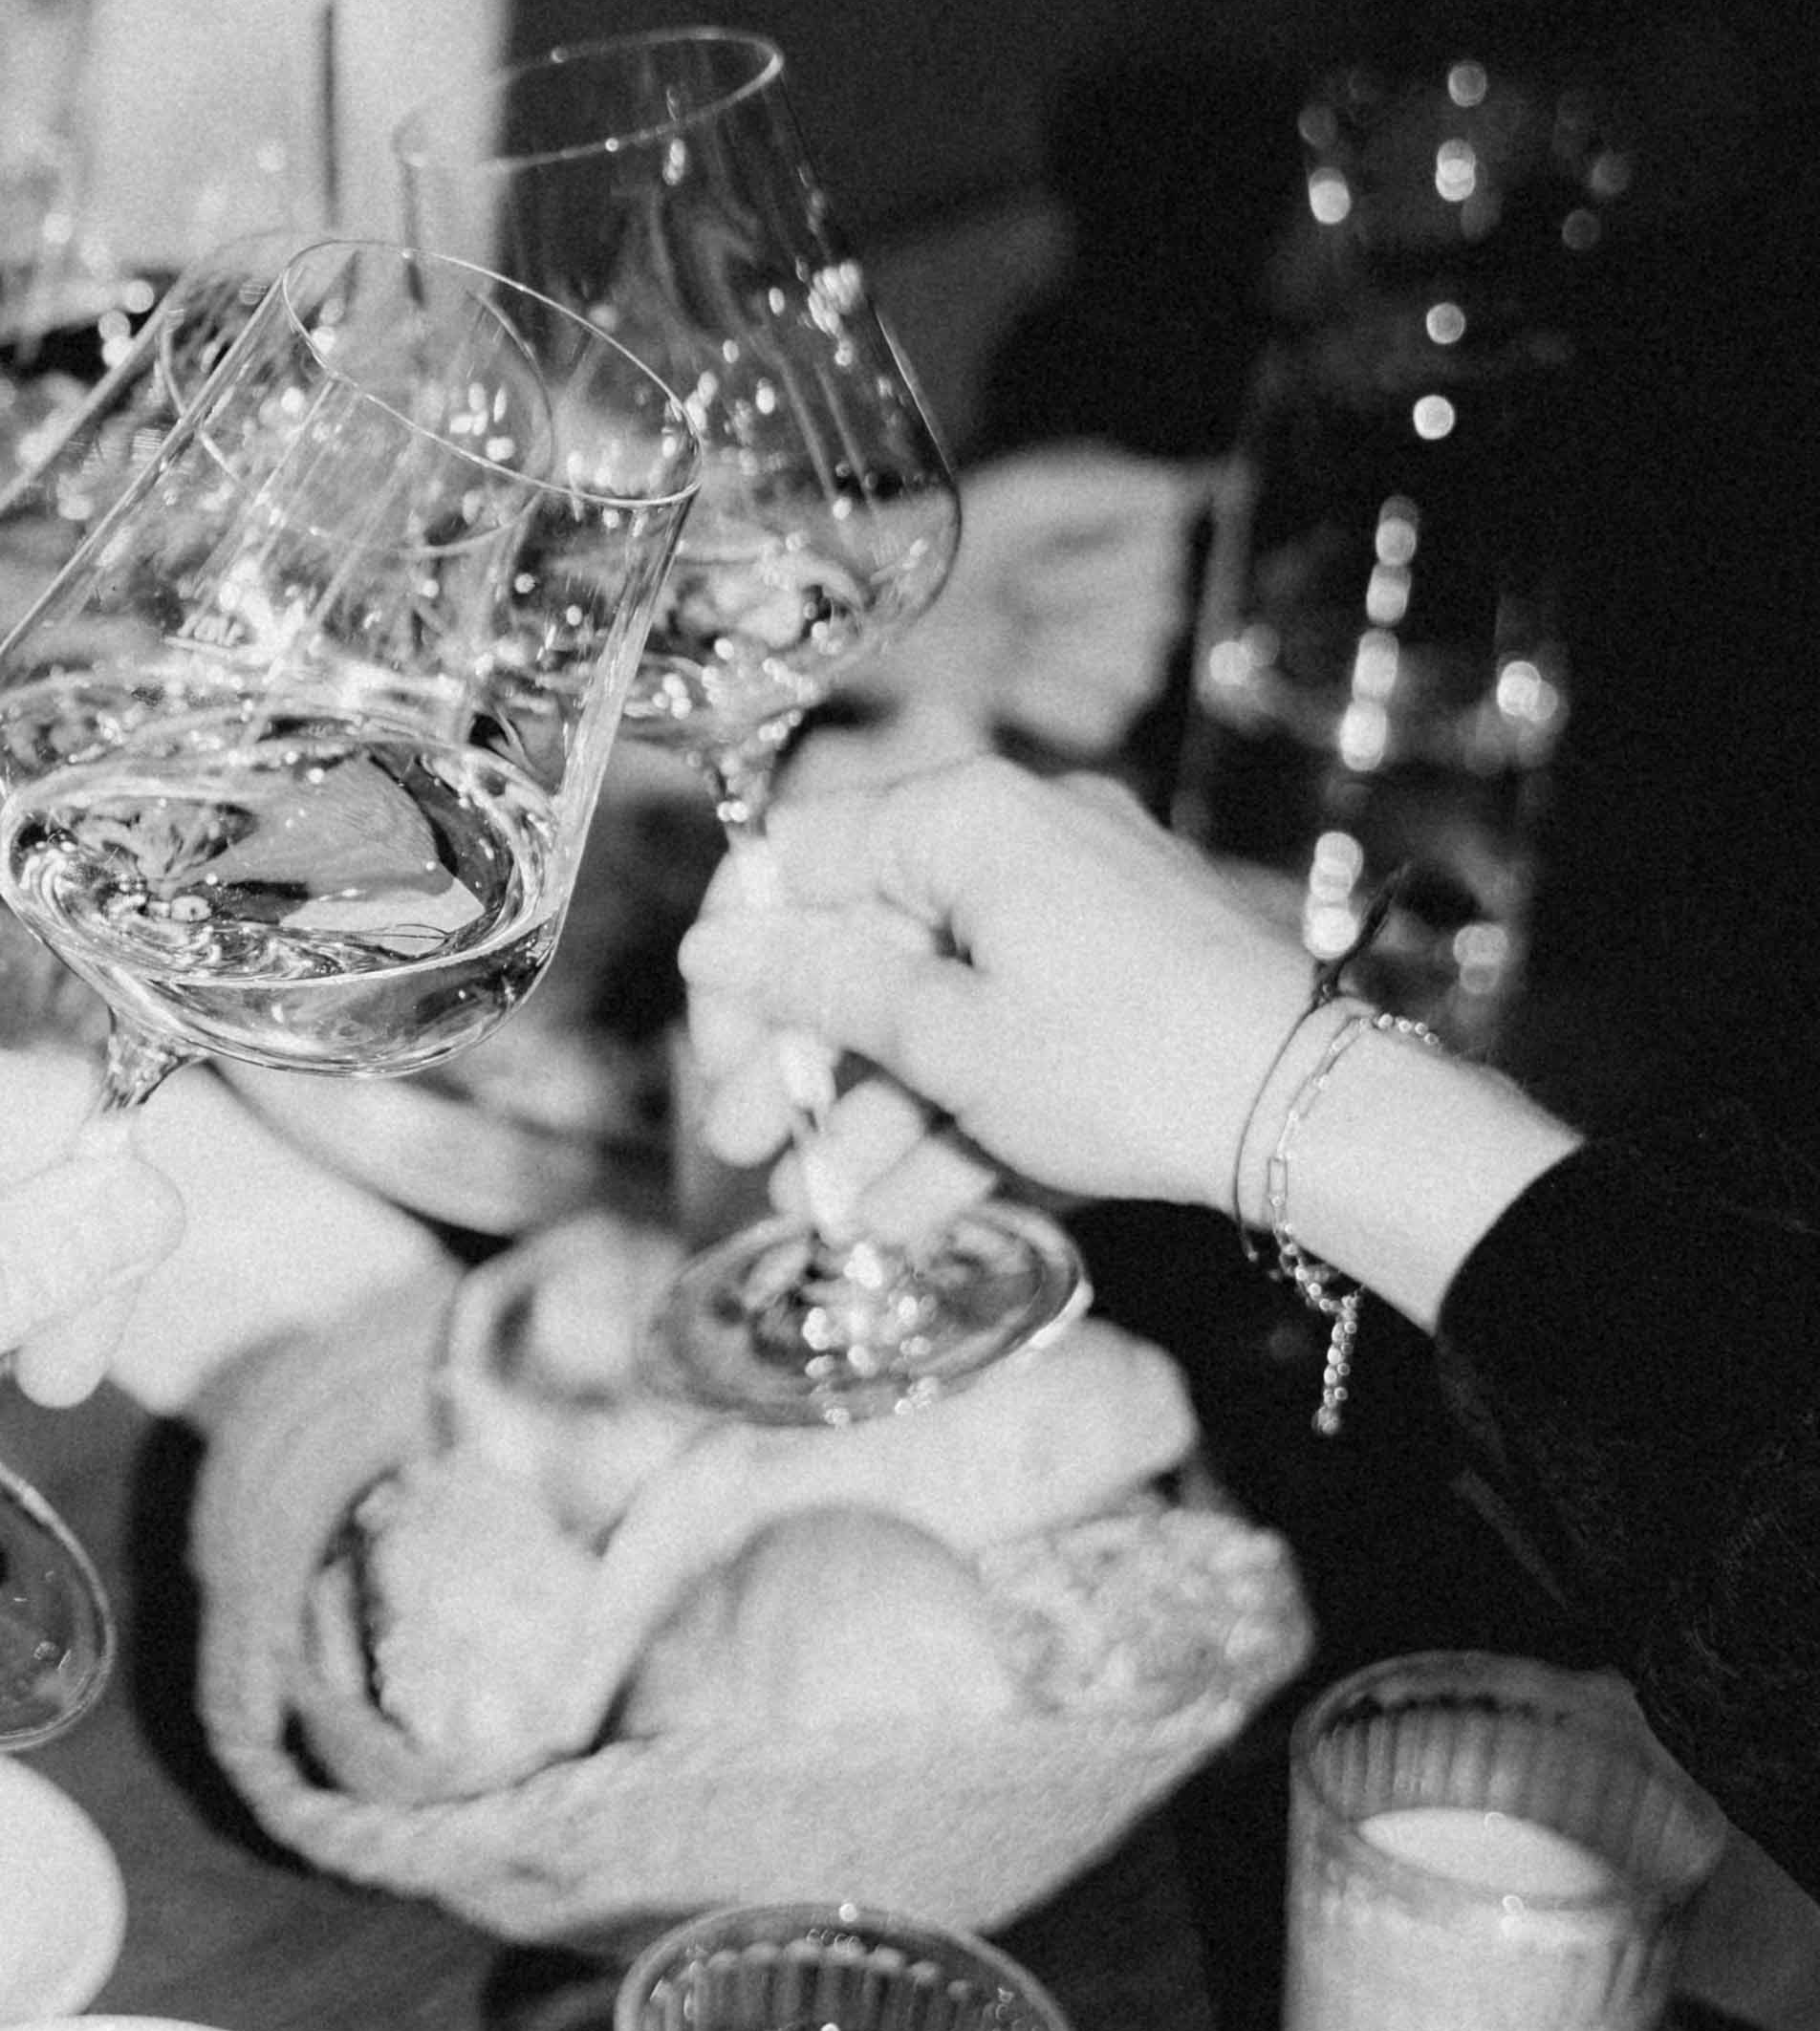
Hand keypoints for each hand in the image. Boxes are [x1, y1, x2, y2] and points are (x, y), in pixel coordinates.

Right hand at [680, 759, 1312, 1220]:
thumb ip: (821, 987)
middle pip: (864, 940)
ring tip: (821, 1209)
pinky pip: (1007, 1029)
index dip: (739, 959)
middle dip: (801, 1060)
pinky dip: (956, 1110)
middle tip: (744, 1147)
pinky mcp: (1120, 975)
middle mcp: (1019, 838)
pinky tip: (901, 1211)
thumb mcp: (948, 1040)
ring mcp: (1076, 909)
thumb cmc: (1131, 1063)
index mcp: (965, 819)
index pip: (798, 854)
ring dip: (872, 1111)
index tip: (714, 1050)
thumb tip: (715, 946)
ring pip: (935, 1002)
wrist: (1316, 1116)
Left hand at [849, 442, 1205, 765]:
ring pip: (1137, 673)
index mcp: (1125, 536)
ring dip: (1055, 653)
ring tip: (1007, 634)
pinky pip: (1102, 721)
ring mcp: (1111, 662)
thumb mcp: (1026, 498)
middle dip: (1072, 603)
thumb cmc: (948, 542)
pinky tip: (1004, 678)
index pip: (1170, 554)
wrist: (880, 611)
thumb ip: (1110, 487)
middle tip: (1015, 590)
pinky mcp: (1083, 717)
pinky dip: (1040, 699)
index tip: (1039, 548)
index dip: (1101, 557)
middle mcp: (1130, 598)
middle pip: (1159, 618)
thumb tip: (1184, 492)